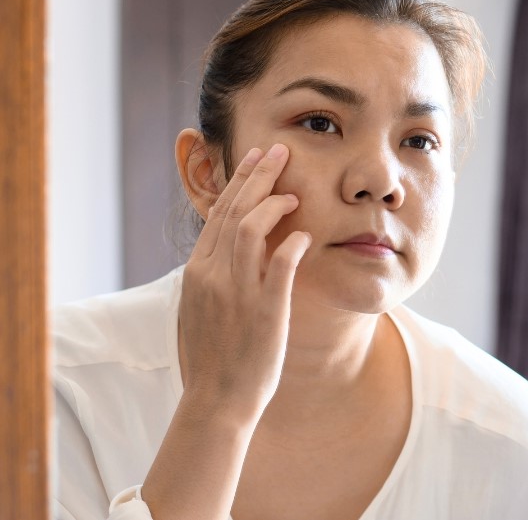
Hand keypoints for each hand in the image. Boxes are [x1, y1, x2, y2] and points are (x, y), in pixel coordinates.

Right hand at [178, 143, 311, 423]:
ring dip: (274, 204)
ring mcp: (237, 293)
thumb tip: (233, 246)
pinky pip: (279, 267)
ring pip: (250, 230)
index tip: (257, 157)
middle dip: (258, 176)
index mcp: (198, 272)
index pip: (219, 213)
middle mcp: (213, 276)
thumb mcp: (206, 306)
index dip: (239, 181)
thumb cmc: (217, 356)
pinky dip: (291, 244)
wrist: (217, 401)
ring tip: (295, 192)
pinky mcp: (264, 311)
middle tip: (279, 150)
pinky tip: (305, 234)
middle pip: (234, 211)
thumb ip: (218, 273)